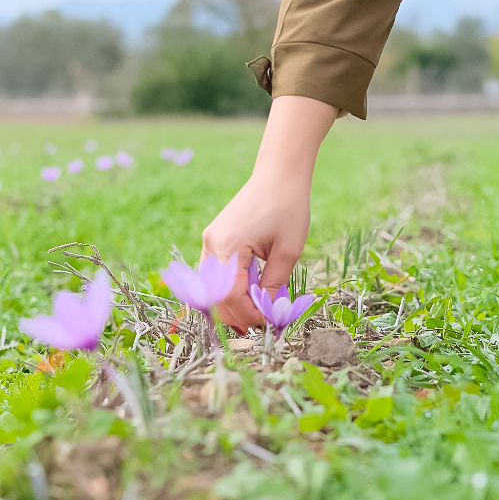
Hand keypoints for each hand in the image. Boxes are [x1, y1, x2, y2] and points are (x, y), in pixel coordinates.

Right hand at [201, 172, 311, 330]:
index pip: (229, 296)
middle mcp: (211, 245)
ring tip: (254, 315)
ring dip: (230, 303)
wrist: (278, 174)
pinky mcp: (214, 238)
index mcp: (227, 246)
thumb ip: (274, 284)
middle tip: (260, 326)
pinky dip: (228, 288)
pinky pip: (215, 273)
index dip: (247, 315)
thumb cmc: (288, 206)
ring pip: (211, 286)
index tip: (268, 322)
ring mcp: (210, 241)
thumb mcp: (288, 250)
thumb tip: (268, 312)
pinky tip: (248, 296)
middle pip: (214, 295)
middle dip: (236, 314)